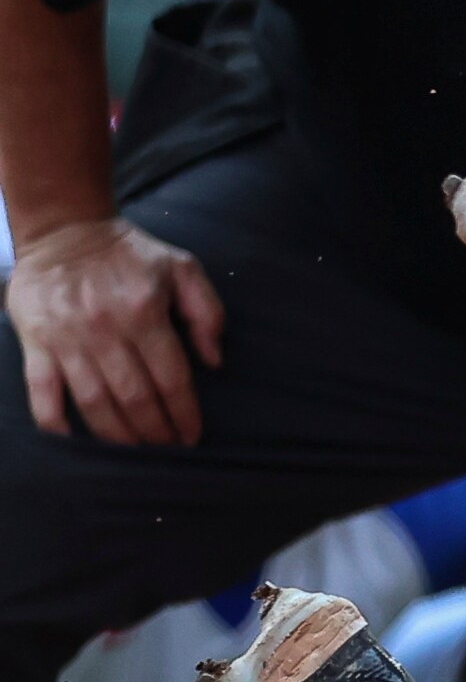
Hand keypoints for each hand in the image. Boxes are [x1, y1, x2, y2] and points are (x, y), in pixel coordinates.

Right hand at [8, 215, 225, 444]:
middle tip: (167, 449)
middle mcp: (105, 328)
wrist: (65, 230)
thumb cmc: (130, 253)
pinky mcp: (35, 340)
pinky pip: (41, 390)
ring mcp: (66, 337)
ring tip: (135, 451)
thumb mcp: (183, 268)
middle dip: (155, 431)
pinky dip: (54, 420)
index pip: (171, 378)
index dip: (184, 413)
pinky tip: (74, 440)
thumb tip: (215, 361)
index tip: (192, 437)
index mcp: (144, 312)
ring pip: (93, 401)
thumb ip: (207, 311)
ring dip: (116, 434)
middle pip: (135, 396)